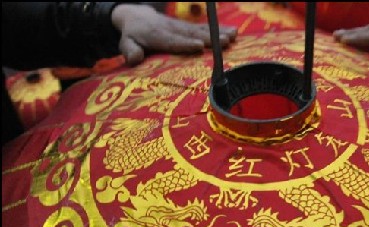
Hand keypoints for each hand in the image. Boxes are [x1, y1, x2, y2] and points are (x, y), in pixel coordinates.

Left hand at [111, 4, 236, 64]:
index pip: (172, 40)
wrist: (137, 17)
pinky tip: (234, 32)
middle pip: (192, 34)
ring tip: (233, 36)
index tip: (199, 45)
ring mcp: (182, 26)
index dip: (185, 43)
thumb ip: (130, 51)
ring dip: (218, 33)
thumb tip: (134, 59)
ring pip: (201, 29)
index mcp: (157, 35)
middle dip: (209, 37)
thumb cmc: (133, 36)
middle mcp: (172, 29)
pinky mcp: (189, 26)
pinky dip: (219, 29)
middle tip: (225, 41)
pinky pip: (204, 27)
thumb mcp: (126, 44)